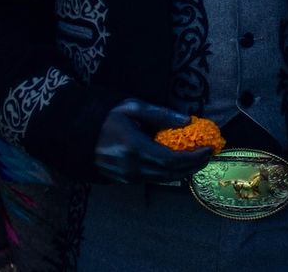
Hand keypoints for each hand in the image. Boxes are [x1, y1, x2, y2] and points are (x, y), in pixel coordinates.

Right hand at [94, 100, 214, 182]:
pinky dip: (170, 174)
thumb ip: (161, 114)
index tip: (208, 149)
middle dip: (193, 166)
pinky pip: (152, 180)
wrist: (78, 135)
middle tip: (209, 155)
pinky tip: (179, 165)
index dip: (192, 157)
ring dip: (184, 172)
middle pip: (170, 173)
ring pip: (162, 179)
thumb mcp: (134, 107)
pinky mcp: (124, 180)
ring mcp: (127, 177)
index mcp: (135, 148)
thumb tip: (186, 121)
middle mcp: (131, 167)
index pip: (171, 159)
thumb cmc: (107, 117)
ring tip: (199, 160)